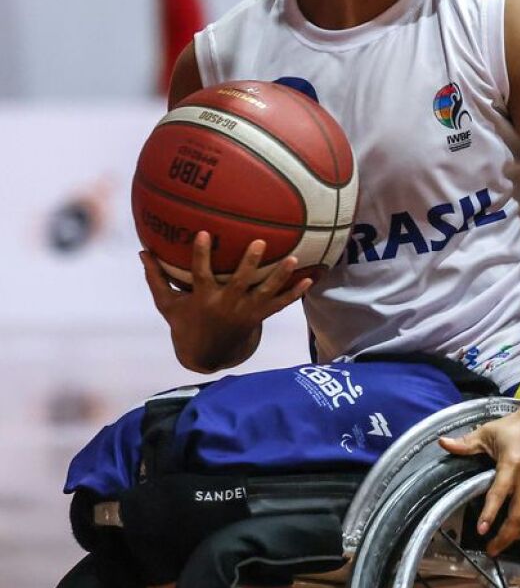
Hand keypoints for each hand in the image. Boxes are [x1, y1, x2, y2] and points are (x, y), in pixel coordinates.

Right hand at [142, 232, 310, 365]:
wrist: (206, 354)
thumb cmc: (185, 322)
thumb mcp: (167, 304)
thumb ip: (156, 278)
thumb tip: (142, 251)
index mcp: (203, 298)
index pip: (200, 273)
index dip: (201, 255)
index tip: (204, 233)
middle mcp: (226, 305)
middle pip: (239, 282)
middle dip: (249, 263)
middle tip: (260, 242)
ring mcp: (245, 312)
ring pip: (265, 293)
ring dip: (280, 277)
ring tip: (294, 259)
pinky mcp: (258, 317)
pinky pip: (280, 305)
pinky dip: (294, 293)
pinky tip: (310, 279)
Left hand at [438, 407, 519, 556]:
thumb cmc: (517, 424)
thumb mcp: (489, 431)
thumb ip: (466, 443)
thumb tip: (442, 443)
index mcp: (511, 463)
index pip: (499, 493)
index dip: (489, 513)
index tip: (481, 530)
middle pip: (518, 514)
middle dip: (503, 535)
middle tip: (491, 548)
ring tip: (506, 544)